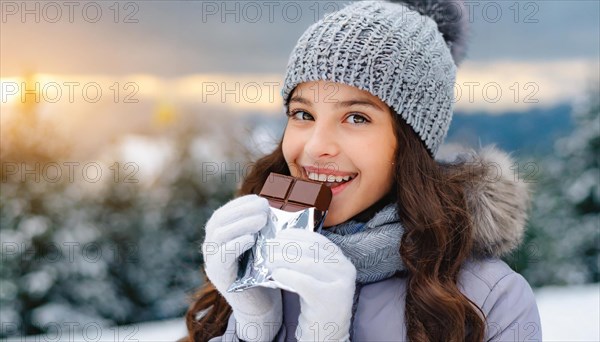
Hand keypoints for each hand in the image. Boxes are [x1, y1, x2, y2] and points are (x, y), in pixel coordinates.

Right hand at [202, 195, 281, 340]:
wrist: (261, 305)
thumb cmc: (262, 271)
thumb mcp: (260, 244)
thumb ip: (259, 227)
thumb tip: (269, 204)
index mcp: (218, 237)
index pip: (223, 213)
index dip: (239, 203)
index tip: (259, 198)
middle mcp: (211, 247)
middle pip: (218, 221)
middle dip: (241, 210)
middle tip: (263, 207)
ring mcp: (212, 262)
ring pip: (218, 235)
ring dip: (241, 224)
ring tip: (261, 219)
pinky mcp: (219, 276)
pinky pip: (222, 256)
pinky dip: (236, 244)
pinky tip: (251, 239)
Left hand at [267, 228, 355, 341]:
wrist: (326, 334)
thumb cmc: (316, 303)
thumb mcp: (317, 277)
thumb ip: (308, 259)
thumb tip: (282, 240)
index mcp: (342, 261)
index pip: (318, 240)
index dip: (297, 234)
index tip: (279, 234)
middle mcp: (345, 270)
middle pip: (312, 250)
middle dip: (287, 246)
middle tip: (268, 247)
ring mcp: (340, 285)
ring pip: (308, 263)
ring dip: (283, 259)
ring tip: (268, 260)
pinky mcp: (329, 299)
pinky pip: (304, 282)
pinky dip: (287, 275)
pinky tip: (276, 274)